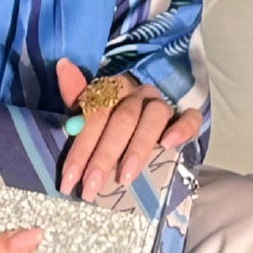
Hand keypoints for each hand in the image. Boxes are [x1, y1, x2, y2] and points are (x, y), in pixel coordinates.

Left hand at [54, 56, 202, 199]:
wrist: (151, 119)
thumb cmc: (114, 121)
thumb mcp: (92, 111)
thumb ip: (76, 94)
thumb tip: (63, 65)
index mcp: (113, 89)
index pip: (95, 115)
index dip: (81, 148)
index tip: (69, 179)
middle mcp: (138, 93)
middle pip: (122, 120)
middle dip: (104, 156)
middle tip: (91, 187)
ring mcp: (164, 104)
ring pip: (154, 117)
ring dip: (138, 148)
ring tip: (125, 178)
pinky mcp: (186, 117)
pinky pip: (190, 118)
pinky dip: (181, 129)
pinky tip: (168, 145)